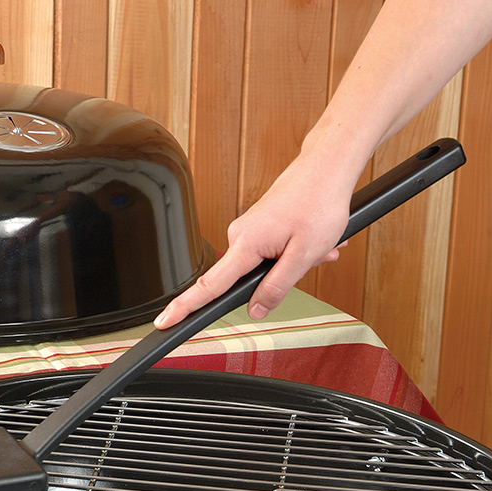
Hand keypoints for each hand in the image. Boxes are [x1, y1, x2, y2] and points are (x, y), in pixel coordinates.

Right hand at [153, 154, 354, 328]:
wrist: (325, 168)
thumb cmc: (318, 203)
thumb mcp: (304, 255)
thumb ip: (277, 287)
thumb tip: (255, 311)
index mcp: (245, 243)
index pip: (210, 285)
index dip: (186, 307)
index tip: (165, 322)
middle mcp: (239, 235)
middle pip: (249, 278)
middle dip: (282, 276)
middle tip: (314, 257)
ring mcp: (247, 229)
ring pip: (266, 265)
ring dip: (294, 261)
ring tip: (319, 245)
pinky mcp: (258, 226)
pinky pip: (272, 251)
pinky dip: (295, 250)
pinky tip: (313, 239)